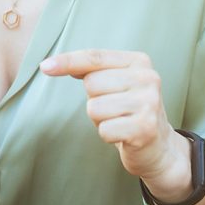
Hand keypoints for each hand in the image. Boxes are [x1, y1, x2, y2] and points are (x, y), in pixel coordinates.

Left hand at [40, 49, 184, 183]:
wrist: (160, 147)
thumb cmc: (128, 111)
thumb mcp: (116, 83)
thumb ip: (91, 70)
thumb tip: (52, 65)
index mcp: (139, 61)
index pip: (95, 57)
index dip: (68, 61)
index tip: (45, 67)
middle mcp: (148, 78)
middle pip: (92, 84)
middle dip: (94, 100)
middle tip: (114, 109)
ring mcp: (149, 103)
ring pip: (95, 108)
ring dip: (100, 120)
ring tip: (119, 121)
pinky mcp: (145, 128)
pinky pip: (104, 130)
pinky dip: (107, 136)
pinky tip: (123, 135)